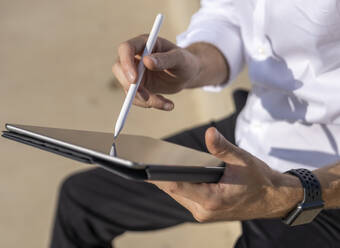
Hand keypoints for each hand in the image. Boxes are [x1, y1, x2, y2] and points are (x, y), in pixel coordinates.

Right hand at [112, 34, 201, 110]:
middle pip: (118, 69)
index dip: (126, 63)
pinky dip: (150, 104)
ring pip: (127, 87)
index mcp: (144, 43)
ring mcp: (134, 72)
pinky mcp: (137, 86)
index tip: (134, 80)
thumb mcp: (180, 59)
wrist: (188, 74)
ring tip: (167, 104)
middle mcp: (135, 57)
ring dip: (144, 99)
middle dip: (130, 85)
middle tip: (146, 97)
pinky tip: (167, 105)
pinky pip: (135, 98)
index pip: (125, 49)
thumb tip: (147, 61)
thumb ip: (165, 59)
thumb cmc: (185, 62)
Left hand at [151, 127, 303, 221]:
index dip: (159, 175)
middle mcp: (204, 210)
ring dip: (170, 180)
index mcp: (213, 199)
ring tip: (155, 161)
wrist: (272, 199)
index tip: (144, 163)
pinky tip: (174, 171)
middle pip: (173, 190)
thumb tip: (209, 133)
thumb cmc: (259, 180)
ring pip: (177, 194)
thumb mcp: (243, 160)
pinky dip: (179, 184)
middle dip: (160, 175)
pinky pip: (185, 197)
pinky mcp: (204, 211)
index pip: (177, 186)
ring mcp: (203, 213)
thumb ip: (223, 147)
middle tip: (144, 157)